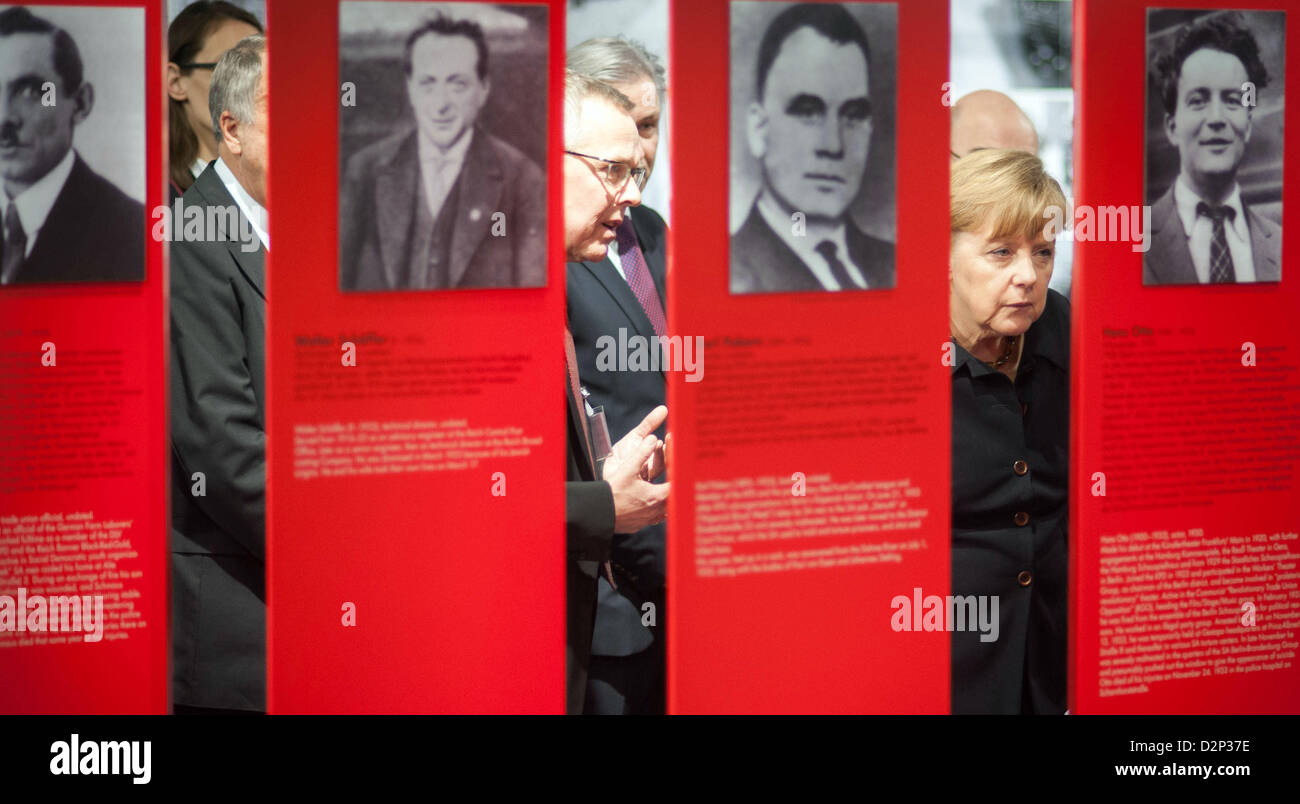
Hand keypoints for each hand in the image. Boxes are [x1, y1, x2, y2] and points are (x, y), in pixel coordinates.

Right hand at [604, 406, 669, 532]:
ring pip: (666, 512)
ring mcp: (647, 520)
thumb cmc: (613, 493)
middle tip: (681, 480)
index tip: (684, 468)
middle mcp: (655, 510)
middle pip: (675, 500)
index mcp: (656, 496)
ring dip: (669, 502)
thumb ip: (642, 453)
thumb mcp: (627, 469)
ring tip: (670, 494)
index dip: (681, 475)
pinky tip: (653, 507)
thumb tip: (652, 438)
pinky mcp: (638, 525)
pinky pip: (654, 519)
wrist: (598, 513)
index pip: (678, 485)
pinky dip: (657, 512)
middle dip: (677, 489)